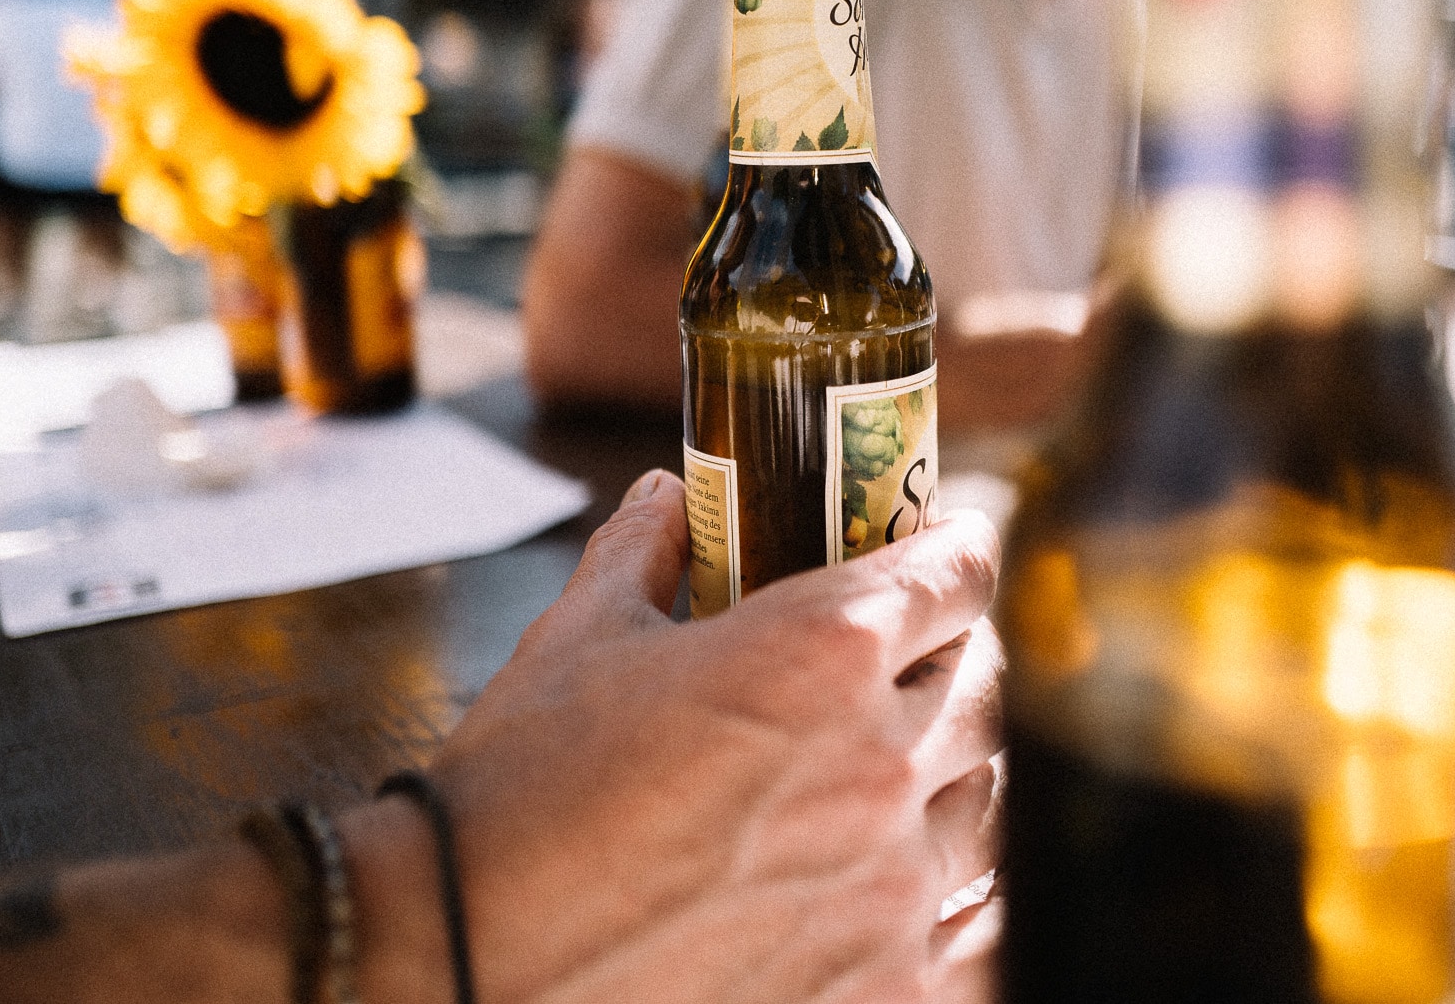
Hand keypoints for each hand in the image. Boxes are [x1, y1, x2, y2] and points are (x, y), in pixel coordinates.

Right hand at [350, 470, 1003, 1003]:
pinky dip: (940, 885)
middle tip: (909, 659)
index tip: (949, 551)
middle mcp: (881, 761)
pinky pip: (964, 918)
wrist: (469, 965)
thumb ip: (643, 552)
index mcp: (822, 653)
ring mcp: (892, 884)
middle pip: (985, 683)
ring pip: (985, 801)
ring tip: (899, 768)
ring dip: (953, 771)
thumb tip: (667, 498)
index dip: (959, 550)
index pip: (958, 574)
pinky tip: (894, 874)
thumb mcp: (577, 642)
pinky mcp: (887, 985)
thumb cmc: (515, 798)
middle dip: (952, 658)